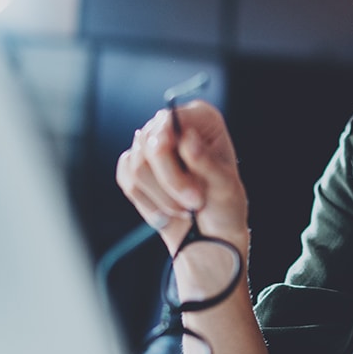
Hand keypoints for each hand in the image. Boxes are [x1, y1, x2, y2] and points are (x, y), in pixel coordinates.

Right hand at [115, 100, 249, 254]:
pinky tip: (167, 211)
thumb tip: (187, 138)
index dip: (169, 142)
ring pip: (137, 166)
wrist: (210, 234)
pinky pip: (128, 180)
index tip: (183, 165)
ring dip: (162, 196)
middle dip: (171, 181)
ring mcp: (151, 146)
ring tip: (185, 208)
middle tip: (194, 202)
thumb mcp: (224, 186)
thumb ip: (206, 162)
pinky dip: (148, 202)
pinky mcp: (135, 167)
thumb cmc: (224, 206)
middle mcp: (174, 126)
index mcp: (202, 119)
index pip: (171, 119)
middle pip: (150, 145)